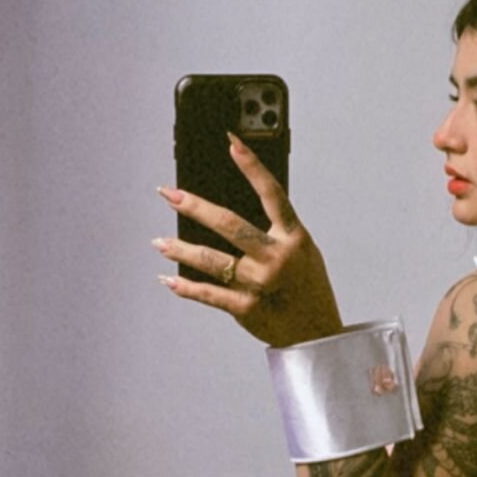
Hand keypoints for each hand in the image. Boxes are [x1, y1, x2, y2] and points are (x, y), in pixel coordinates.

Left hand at [153, 134, 342, 346]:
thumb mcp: (302, 252)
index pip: (272, 194)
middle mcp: (276, 259)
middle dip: (195, 207)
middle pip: (230, 225)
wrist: (317, 334)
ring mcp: (259, 285)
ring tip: (159, 242)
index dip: (252, 166)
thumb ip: (274, 232)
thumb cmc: (308, 288)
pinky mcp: (246, 308)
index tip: (232, 142)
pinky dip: (185, 287)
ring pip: (212, 261)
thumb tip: (230, 212)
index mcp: (294, 239)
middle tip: (169, 194)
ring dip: (180, 250)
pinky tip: (169, 279)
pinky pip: (209, 294)